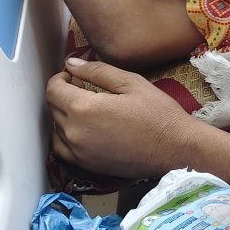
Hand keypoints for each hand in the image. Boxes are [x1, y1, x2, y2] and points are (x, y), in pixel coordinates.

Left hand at [47, 57, 198, 178]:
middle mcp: (74, 132)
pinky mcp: (86, 166)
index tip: (74, 75)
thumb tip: (71, 63)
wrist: (176, 149)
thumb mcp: (132, 83)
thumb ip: (98, 71)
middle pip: (53, 108)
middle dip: (64, 95)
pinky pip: (63, 150)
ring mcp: (79, 152)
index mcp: (83, 108)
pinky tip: (85, 132)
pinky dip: (67, 138)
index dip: (61, 78)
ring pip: (57, 129)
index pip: (54, 89)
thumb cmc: (158, 114)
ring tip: (86, 111)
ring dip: (65, 117)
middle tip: (85, 89)